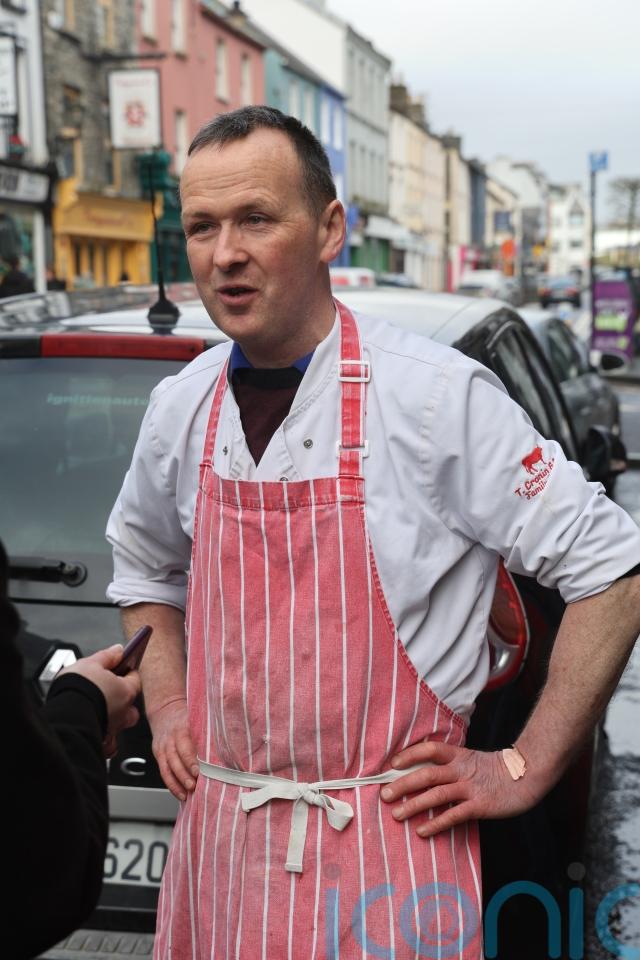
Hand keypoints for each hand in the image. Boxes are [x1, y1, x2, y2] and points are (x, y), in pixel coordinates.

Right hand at [58, 644, 140, 738]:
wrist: (63, 717)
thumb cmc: (77, 690)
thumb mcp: (90, 664)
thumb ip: (106, 656)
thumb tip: (118, 650)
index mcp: (125, 692)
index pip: (135, 679)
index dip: (128, 672)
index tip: (123, 668)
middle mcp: (124, 713)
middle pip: (131, 707)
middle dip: (124, 701)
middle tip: (110, 694)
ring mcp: (113, 729)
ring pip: (120, 725)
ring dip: (114, 719)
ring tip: (99, 712)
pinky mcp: (102, 744)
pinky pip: (107, 743)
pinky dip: (102, 738)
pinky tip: (93, 730)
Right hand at [147, 697, 198, 801]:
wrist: (165, 711)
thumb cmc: (185, 717)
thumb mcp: (196, 719)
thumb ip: (206, 732)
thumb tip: (226, 747)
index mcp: (182, 727)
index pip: (185, 745)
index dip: (191, 760)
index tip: (200, 771)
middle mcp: (171, 738)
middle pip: (176, 758)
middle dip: (185, 774)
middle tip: (195, 785)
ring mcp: (163, 747)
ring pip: (168, 768)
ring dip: (179, 782)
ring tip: (189, 792)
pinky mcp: (159, 755)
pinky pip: (164, 773)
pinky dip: (172, 786)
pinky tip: (181, 794)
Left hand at [380, 739, 542, 837]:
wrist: (527, 775)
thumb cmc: (495, 769)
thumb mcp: (471, 759)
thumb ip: (451, 763)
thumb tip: (424, 769)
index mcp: (458, 755)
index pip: (429, 749)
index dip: (410, 754)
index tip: (392, 764)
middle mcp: (461, 770)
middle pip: (427, 774)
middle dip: (403, 785)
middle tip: (384, 795)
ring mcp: (470, 788)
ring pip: (436, 794)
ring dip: (414, 805)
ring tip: (396, 815)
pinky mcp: (480, 805)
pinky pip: (454, 815)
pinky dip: (436, 823)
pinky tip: (422, 831)